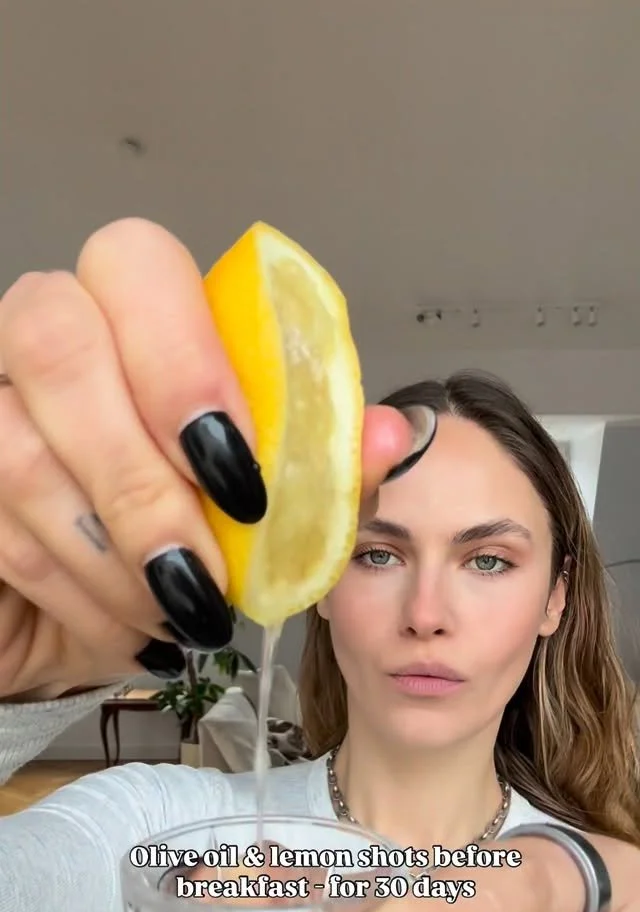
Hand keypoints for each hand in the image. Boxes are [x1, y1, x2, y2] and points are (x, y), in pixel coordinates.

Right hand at [0, 218, 415, 698]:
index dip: (185, 361)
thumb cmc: (175, 543)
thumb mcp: (257, 513)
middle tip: (208, 568)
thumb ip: (319, 466)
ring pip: (18, 449)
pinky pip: (2, 532)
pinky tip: (137, 626)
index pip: (137, 263)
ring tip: (185, 611)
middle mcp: (39, 336)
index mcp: (129, 313)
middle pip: (55, 336)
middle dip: (142, 473)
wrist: (83, 616)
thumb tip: (388, 434)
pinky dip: (82, 597)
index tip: (243, 474)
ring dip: (117, 554)